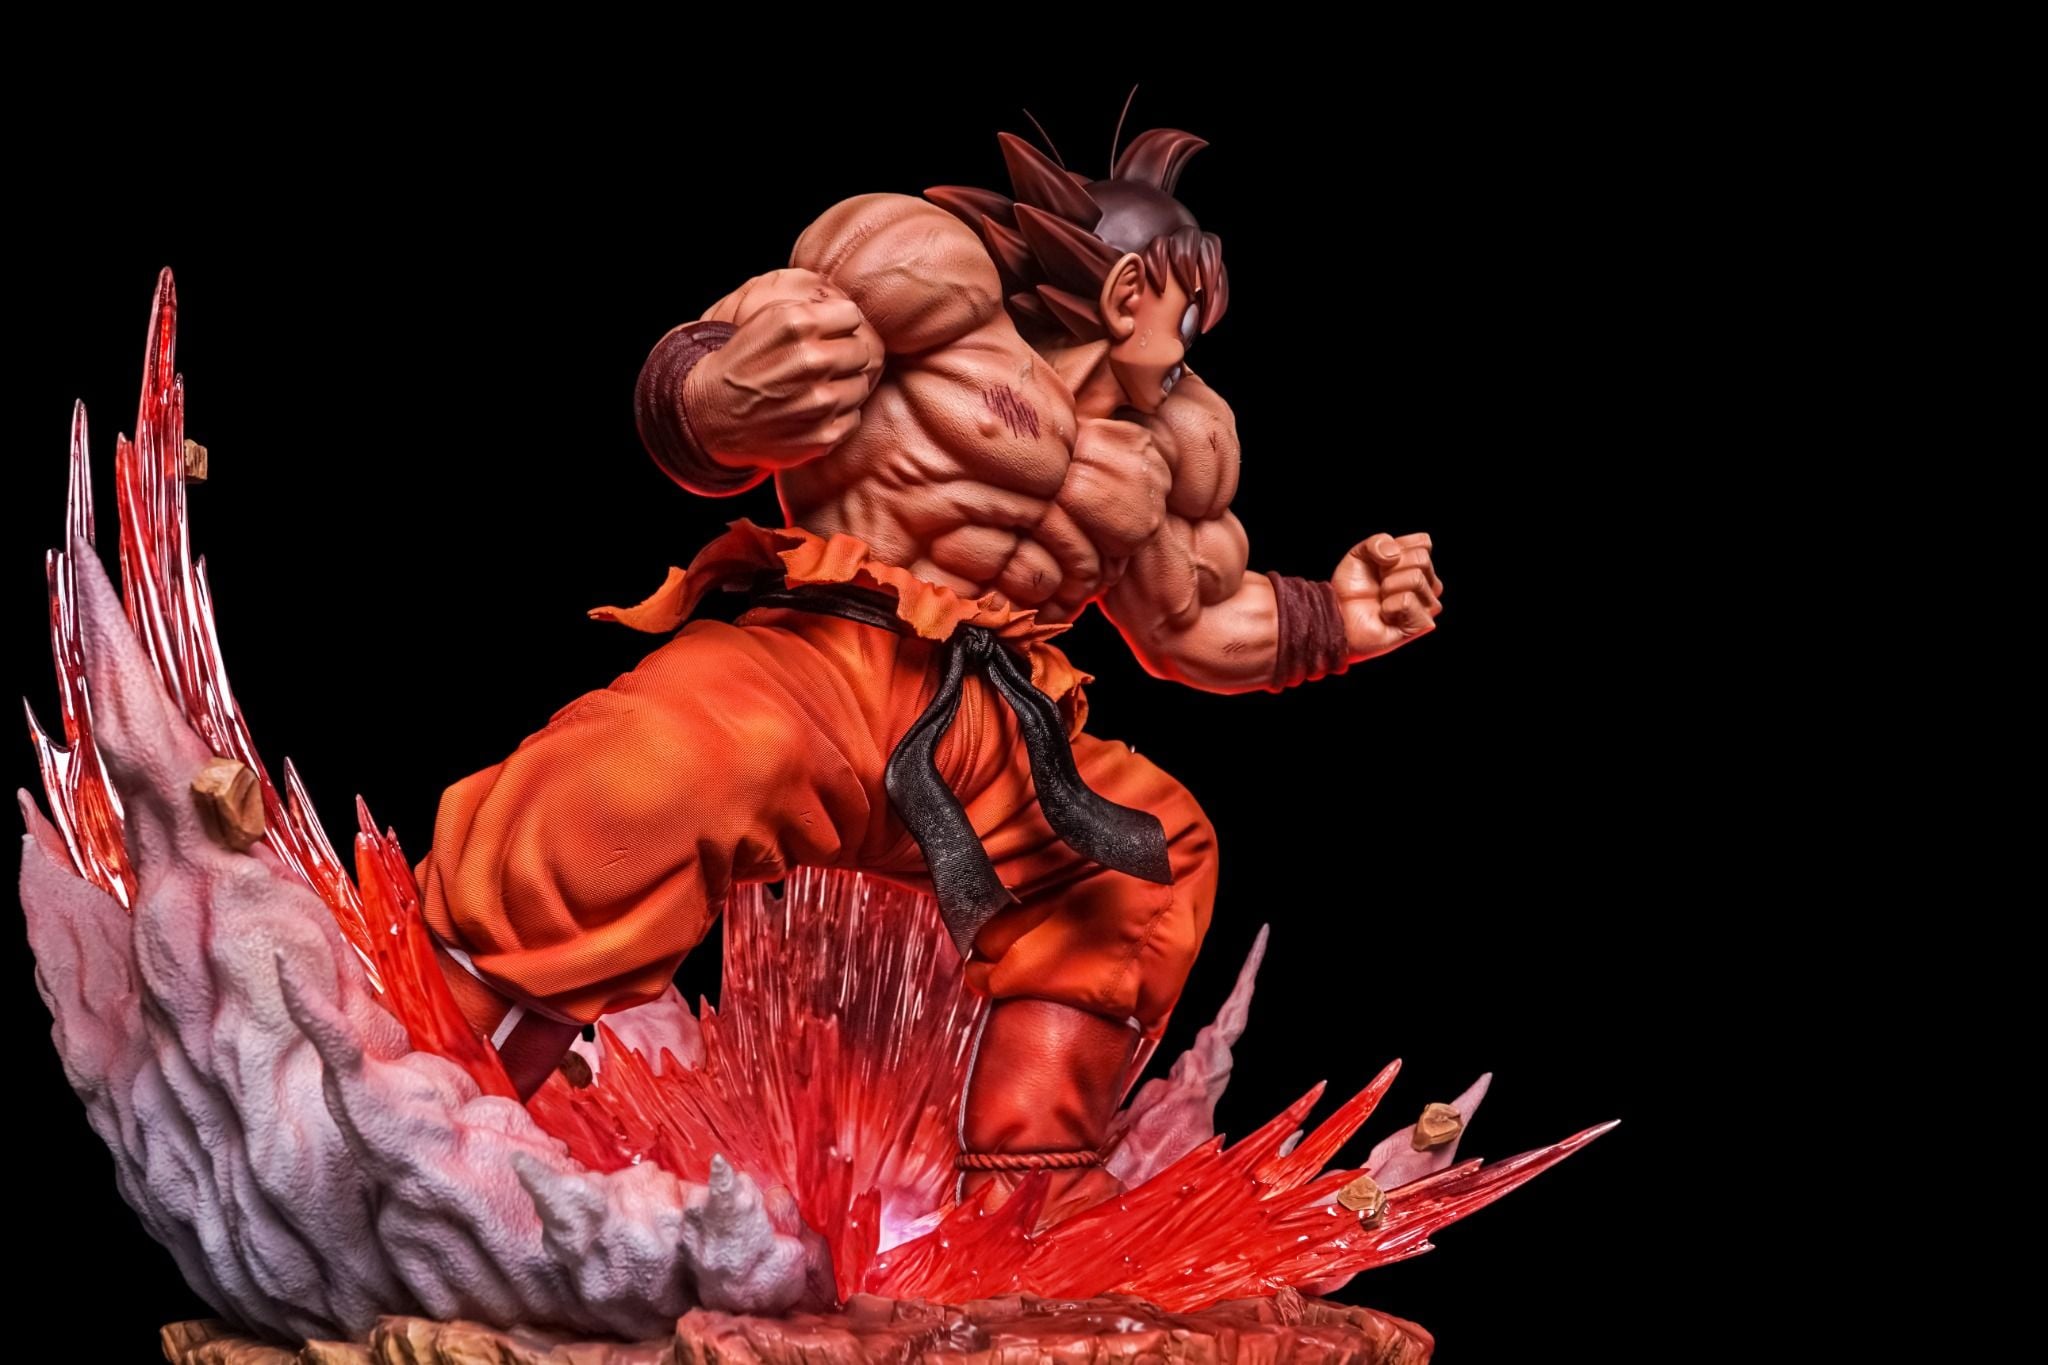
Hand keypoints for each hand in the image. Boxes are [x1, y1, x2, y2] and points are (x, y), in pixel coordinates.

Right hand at [684, 292, 884, 467]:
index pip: (851, 315)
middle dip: (844, 354)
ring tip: (816, 389)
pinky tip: (813, 412)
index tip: (827, 335)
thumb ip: (809, 309)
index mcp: (796, 324)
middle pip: (861, 350)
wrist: (709, 414)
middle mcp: (811, 361)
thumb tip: (851, 312)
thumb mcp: (765, 320)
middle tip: (822, 364)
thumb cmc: (741, 364)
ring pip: (861, 385)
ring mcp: (819, 402)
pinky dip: (839, 416)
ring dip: (843, 386)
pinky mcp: (823, 435)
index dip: (839, 325)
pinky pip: (854, 417)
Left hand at [1332, 532, 1441, 659]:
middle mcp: (1428, 584)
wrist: (1340, 614)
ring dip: (1388, 586)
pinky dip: (1389, 605)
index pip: (1423, 543)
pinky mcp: (1421, 624)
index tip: (1381, 562)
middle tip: (1379, 582)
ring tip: (1381, 598)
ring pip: (1416, 578)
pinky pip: (1408, 600)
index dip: (1397, 547)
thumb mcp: (1360, 554)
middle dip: (1391, 568)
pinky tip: (1385, 613)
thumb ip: (1378, 542)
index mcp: (1417, 565)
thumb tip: (1394, 554)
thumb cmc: (1352, 588)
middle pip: (1421, 559)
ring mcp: (1427, 605)